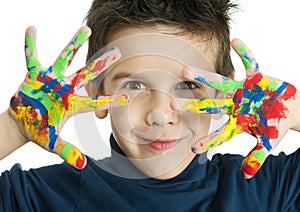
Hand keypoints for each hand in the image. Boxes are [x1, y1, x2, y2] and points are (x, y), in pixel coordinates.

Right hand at [9, 26, 128, 168]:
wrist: (23, 123)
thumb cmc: (41, 131)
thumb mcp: (53, 143)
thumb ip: (68, 152)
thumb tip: (83, 166)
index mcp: (73, 105)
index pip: (95, 102)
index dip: (111, 99)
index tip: (128, 95)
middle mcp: (65, 89)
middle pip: (86, 75)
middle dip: (101, 65)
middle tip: (118, 52)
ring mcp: (51, 80)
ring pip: (65, 59)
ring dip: (74, 45)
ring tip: (86, 29)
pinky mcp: (34, 75)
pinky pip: (32, 57)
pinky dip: (30, 44)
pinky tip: (32, 28)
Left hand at [177, 39, 297, 178]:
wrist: (291, 108)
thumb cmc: (276, 125)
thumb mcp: (268, 143)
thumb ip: (255, 158)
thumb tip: (245, 177)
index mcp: (237, 121)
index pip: (220, 133)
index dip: (208, 140)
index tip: (193, 148)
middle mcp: (235, 104)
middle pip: (211, 105)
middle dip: (193, 104)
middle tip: (172, 103)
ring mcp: (244, 89)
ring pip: (221, 83)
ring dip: (204, 77)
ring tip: (185, 71)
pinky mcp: (257, 76)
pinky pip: (251, 62)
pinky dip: (245, 53)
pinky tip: (235, 40)